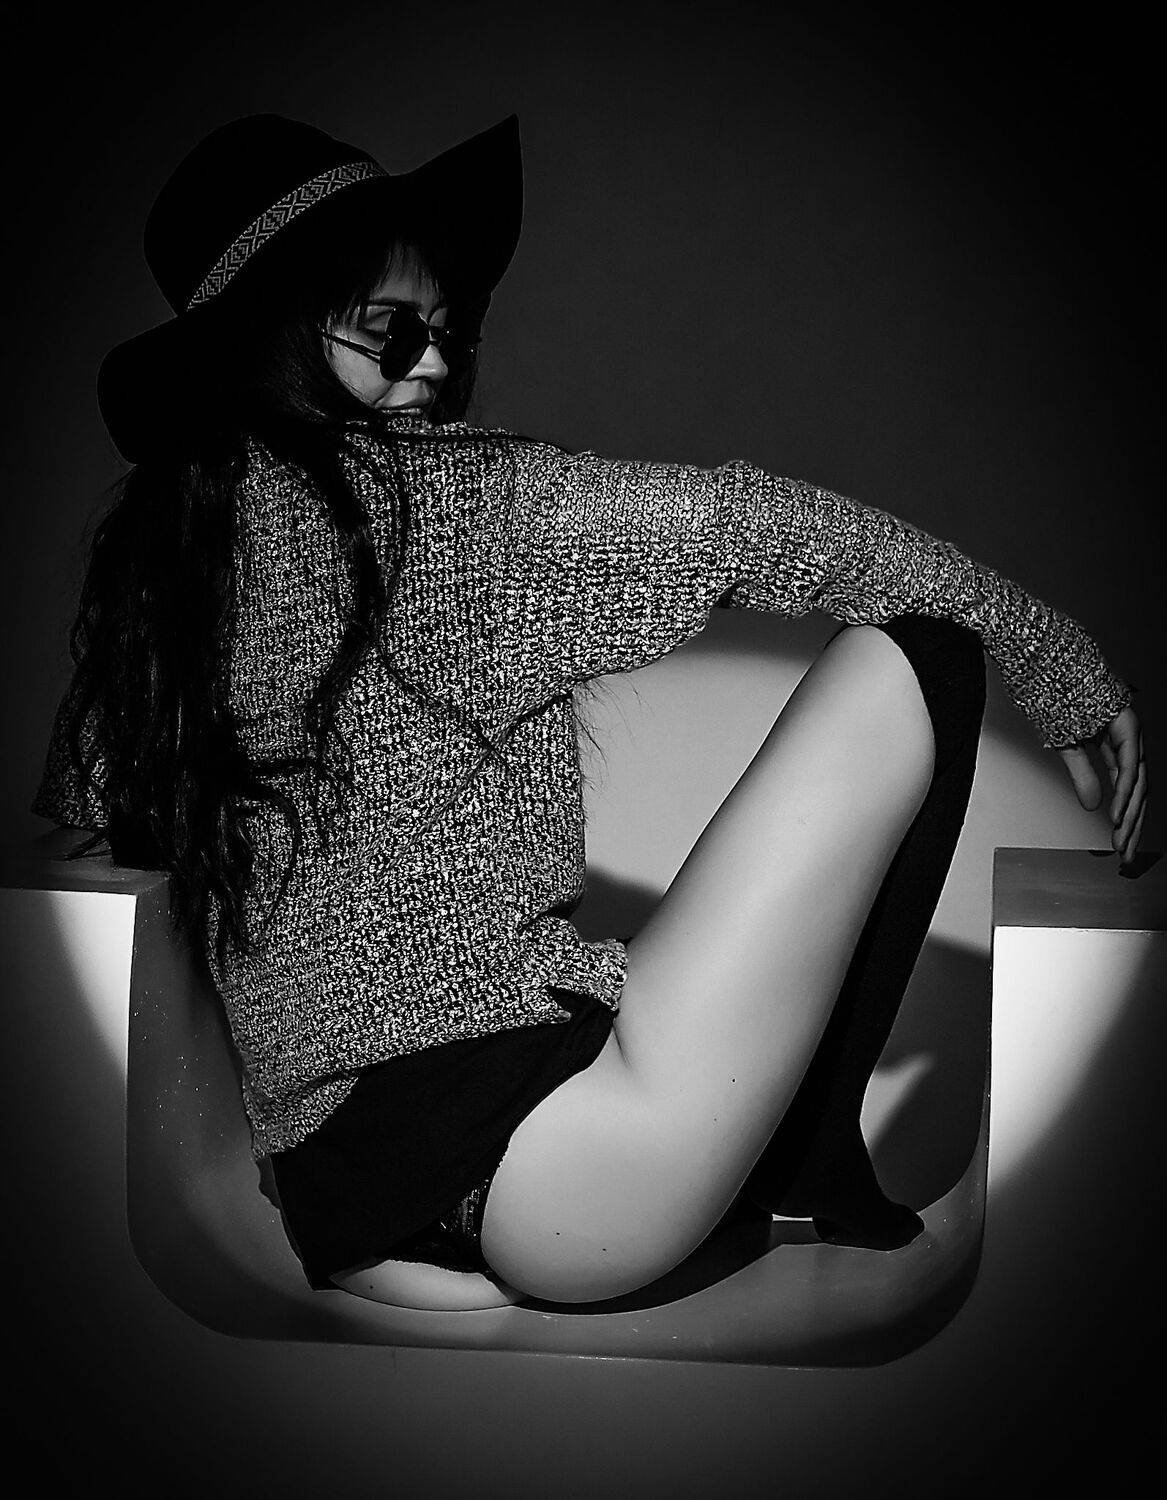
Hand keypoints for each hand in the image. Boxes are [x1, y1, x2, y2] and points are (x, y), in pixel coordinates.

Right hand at [1057, 705, 1146, 865]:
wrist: (1045, 660)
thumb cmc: (1055, 694)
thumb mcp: (1066, 746)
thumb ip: (1082, 775)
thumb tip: (1093, 805)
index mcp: (1117, 743)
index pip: (1129, 788)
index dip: (1126, 819)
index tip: (1118, 844)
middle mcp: (1129, 738)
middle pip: (1138, 790)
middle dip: (1131, 826)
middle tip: (1125, 855)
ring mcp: (1129, 729)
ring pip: (1138, 781)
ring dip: (1130, 815)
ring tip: (1121, 841)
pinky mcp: (1124, 721)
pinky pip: (1128, 762)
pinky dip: (1123, 791)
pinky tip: (1117, 814)